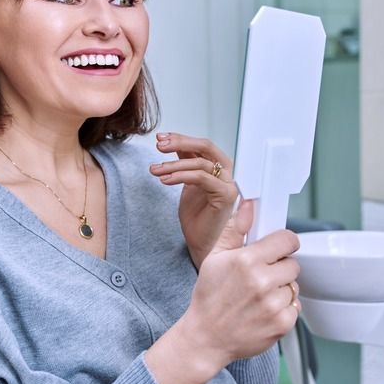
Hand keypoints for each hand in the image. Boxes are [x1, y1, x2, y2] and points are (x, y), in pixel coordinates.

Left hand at [150, 132, 237, 268]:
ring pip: (200, 163)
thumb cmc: (196, 220)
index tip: (160, 138)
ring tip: (155, 170)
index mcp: (217, 168)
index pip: (200, 145)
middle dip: (180, 142)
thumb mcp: (185, 184)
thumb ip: (183, 165)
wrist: (203, 245)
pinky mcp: (226, 195)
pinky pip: (201, 178)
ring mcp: (228, 184)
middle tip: (159, 145)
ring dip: (173, 164)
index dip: (180, 138)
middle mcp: (226, 173)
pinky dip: (181, 176)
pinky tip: (165, 179)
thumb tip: (171, 144)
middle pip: (205, 146)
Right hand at [181, 200, 300, 367]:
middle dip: (279, 268)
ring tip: (259, 297)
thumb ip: (236, 230)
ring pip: (294, 286)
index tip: (278, 249)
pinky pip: (295, 307)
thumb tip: (249, 206)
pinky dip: (283, 309)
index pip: (287, 240)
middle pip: (293, 264)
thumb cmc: (209, 297)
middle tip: (261, 277)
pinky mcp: (282, 324)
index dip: (283, 243)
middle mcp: (262, 282)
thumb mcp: (215, 258)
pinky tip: (264, 311)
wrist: (206, 337)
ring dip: (281, 290)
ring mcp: (273, 304)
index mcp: (247, 260)